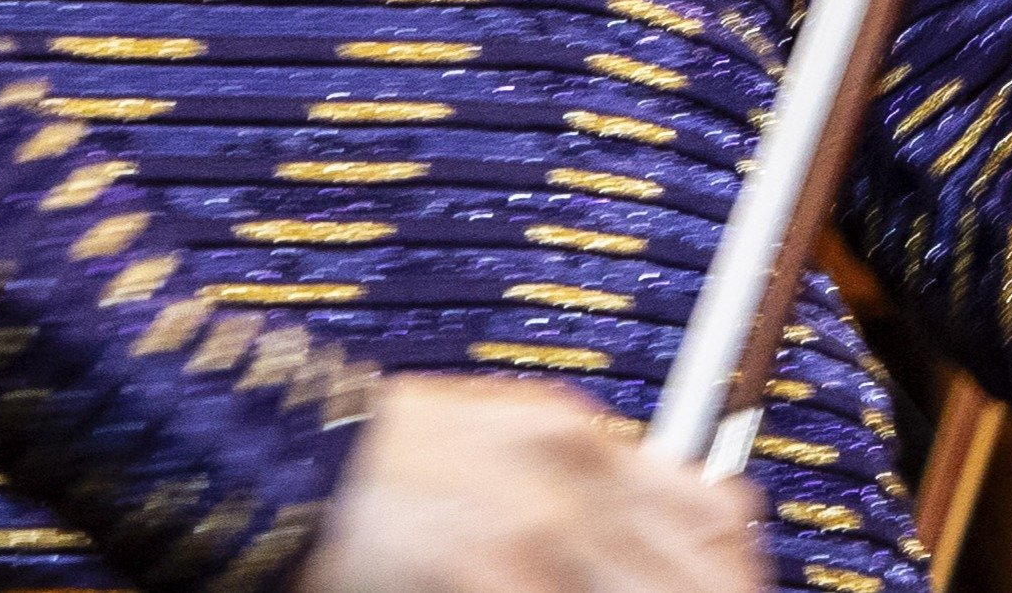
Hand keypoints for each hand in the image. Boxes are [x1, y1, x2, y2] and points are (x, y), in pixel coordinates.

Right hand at [300, 375, 756, 592]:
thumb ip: (578, 480)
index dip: (733, 574)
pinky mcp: (498, 567)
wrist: (278, 452)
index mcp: (581, 438)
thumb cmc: (372, 462)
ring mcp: (543, 524)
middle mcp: (578, 473)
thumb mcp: (498, 441)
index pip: (716, 514)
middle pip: (703, 573)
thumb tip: (647, 528)